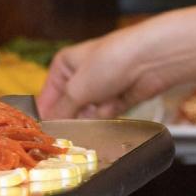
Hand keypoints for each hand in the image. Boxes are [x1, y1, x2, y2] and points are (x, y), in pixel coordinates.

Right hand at [37, 29, 170, 119]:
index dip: (45, 118)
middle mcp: (80, 78)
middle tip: (73, 127)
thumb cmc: (111, 61)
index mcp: (64, 66)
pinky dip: (108, 115)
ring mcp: (100, 89)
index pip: (47, 99)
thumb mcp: (78, 88)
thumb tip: (48, 128)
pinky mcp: (117, 100)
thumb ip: (61, 111)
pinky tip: (115, 103)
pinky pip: (105, 117)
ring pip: (87, 116)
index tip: (44, 136)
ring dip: (93, 116)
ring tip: (101, 105)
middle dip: (72, 119)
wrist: (151, 59)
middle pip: (67, 110)